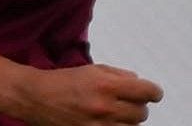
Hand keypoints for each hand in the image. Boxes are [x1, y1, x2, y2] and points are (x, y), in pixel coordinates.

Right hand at [11, 63, 162, 124]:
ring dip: (128, 120)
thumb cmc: (63, 81)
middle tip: (128, 102)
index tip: (153, 93)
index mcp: (106, 85)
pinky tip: (110, 121)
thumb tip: (138, 83)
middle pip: (142, 113)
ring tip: (116, 113)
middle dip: (138, 106)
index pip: (147, 92)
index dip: (154, 92)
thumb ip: (119, 75)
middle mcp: (105, 107)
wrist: (37, 98)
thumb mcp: (93, 69)